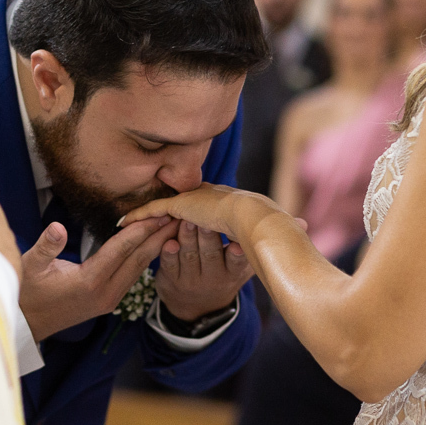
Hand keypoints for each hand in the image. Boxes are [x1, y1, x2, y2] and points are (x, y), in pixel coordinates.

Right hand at [17, 217, 178, 341]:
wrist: (27, 322)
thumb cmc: (28, 291)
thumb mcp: (31, 266)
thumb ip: (46, 246)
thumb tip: (57, 227)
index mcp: (89, 282)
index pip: (120, 250)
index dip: (140, 229)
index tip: (158, 212)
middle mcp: (105, 292)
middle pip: (138, 259)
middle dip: (159, 235)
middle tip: (179, 215)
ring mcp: (110, 299)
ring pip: (139, 268)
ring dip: (157, 246)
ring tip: (173, 226)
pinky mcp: (110, 300)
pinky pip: (133, 275)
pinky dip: (146, 257)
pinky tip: (156, 244)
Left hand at [120, 183, 286, 243]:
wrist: (257, 219)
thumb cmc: (268, 225)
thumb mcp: (271, 227)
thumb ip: (279, 226)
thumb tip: (305, 226)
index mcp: (225, 202)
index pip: (204, 204)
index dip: (192, 212)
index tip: (183, 216)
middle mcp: (205, 197)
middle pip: (180, 204)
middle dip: (160, 210)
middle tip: (139, 218)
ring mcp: (192, 201)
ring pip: (163, 209)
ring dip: (145, 215)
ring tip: (125, 222)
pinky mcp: (181, 206)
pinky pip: (153, 210)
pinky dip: (137, 215)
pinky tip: (120, 223)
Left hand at [154, 219, 252, 320]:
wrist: (196, 308)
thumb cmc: (223, 275)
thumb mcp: (241, 269)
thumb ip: (254, 251)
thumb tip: (286, 226)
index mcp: (232, 273)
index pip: (236, 263)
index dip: (237, 255)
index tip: (237, 245)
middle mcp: (212, 278)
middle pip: (210, 255)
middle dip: (207, 237)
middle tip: (205, 221)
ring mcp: (190, 280)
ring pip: (189, 256)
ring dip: (187, 238)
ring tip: (185, 221)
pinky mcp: (171, 279)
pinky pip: (169, 265)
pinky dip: (168, 254)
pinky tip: (168, 242)